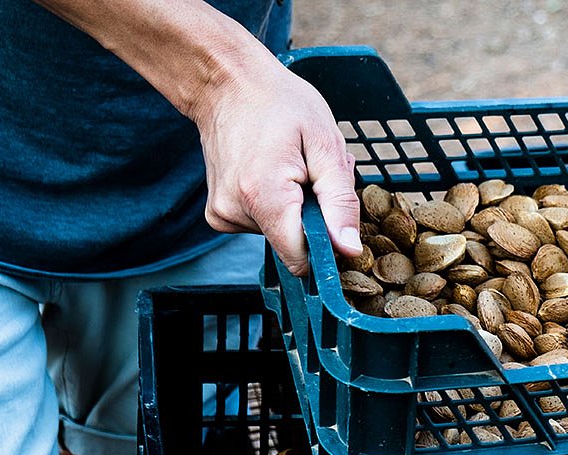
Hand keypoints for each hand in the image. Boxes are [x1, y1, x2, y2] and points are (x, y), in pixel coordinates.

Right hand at [194, 61, 361, 275]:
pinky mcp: (219, 214)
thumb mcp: (326, 145)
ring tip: (294, 165)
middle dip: (315, 213)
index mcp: (262, 198)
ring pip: (281, 232)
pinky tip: (275, 172)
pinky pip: (262, 224)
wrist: (228, 83)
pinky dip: (278, 203)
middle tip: (314, 171)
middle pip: (294, 242)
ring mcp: (222, 216)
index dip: (327, 243)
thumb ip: (340, 203)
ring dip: (299, 204)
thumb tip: (349, 250)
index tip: (334, 211)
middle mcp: (234, 213)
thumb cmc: (280, 105)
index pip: (302, 258)